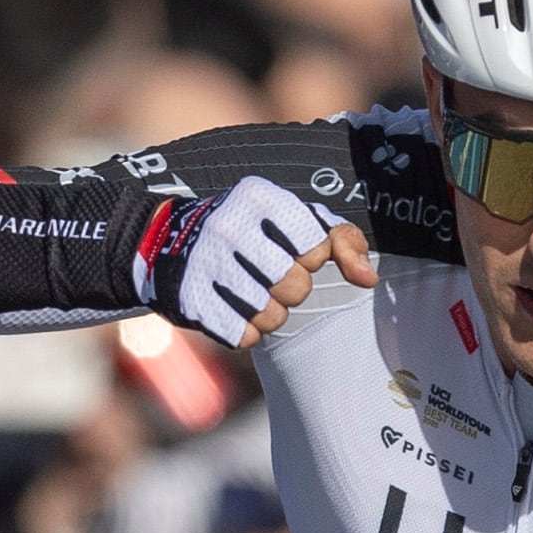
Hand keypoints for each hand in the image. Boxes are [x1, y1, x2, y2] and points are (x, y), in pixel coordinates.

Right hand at [149, 178, 374, 350]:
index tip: (290, 248)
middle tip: (269, 277)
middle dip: (290, 290)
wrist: (163, 241)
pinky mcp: (190, 298)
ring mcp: (206, 262)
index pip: (317, 247)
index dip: (311, 257)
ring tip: (249, 293)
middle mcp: (230, 224)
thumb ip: (341, 240)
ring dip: (268, 314)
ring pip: (271, 316)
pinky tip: (229, 308)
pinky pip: (243, 336)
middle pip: (296, 287)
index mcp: (259, 196)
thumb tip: (368, 279)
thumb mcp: (292, 219)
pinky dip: (243, 331)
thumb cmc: (248, 230)